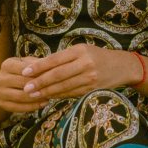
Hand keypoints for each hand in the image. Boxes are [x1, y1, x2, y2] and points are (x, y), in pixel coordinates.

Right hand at [0, 55, 49, 113]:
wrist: (4, 84)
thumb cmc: (20, 71)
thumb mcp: (27, 63)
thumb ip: (37, 63)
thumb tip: (51, 65)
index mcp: (7, 65)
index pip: (25, 69)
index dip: (39, 73)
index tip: (52, 76)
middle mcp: (1, 78)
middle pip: (23, 83)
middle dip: (39, 86)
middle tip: (53, 88)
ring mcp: (0, 92)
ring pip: (21, 97)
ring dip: (37, 98)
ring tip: (50, 97)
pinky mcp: (2, 104)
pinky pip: (19, 107)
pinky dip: (33, 106)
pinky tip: (43, 104)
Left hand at [20, 43, 140, 102]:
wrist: (122, 67)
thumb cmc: (97, 56)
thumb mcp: (82, 50)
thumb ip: (63, 58)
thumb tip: (39, 66)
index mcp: (80, 51)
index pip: (55, 60)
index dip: (39, 67)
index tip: (25, 72)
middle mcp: (85, 64)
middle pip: (58, 75)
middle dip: (40, 82)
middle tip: (26, 88)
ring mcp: (90, 78)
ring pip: (64, 87)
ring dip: (47, 92)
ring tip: (33, 95)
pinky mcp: (93, 90)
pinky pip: (72, 94)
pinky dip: (59, 96)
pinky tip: (49, 97)